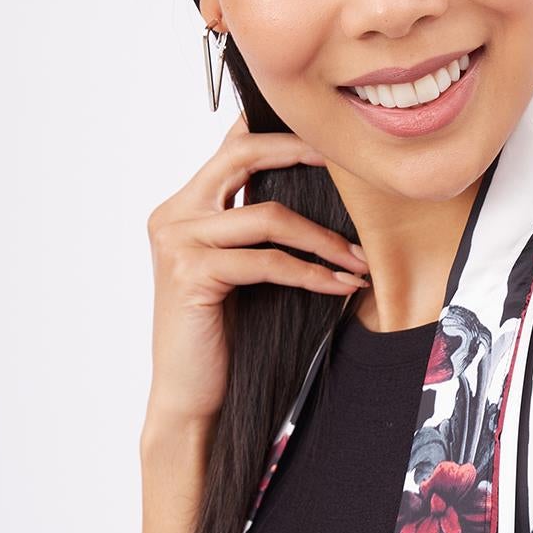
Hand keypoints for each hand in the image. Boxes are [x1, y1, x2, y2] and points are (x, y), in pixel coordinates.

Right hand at [142, 111, 367, 429]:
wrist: (189, 397)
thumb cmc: (221, 338)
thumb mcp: (239, 272)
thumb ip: (255, 231)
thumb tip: (315, 196)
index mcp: (182, 208)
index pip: (230, 149)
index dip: (279, 134)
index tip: (329, 140)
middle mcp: (173, 215)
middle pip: (243, 156)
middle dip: (302, 154)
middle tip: (351, 168)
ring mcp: (178, 242)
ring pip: (269, 216)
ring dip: (324, 237)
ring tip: (359, 259)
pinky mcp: (192, 274)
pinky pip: (268, 261)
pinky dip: (312, 273)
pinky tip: (340, 286)